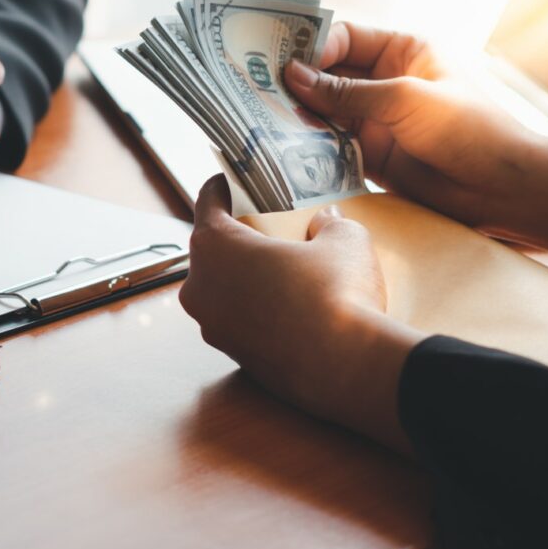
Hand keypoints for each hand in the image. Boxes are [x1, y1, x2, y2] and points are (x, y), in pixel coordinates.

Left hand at [180, 176, 424, 452]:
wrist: (347, 367)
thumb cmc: (337, 292)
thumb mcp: (344, 238)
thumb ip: (329, 223)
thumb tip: (326, 221)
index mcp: (214, 245)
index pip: (207, 201)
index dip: (222, 187)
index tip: (231, 182)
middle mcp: (200, 287)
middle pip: (210, 249)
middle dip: (234, 236)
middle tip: (264, 227)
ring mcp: (213, 328)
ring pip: (221, 289)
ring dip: (243, 278)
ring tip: (280, 270)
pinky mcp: (233, 358)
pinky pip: (238, 322)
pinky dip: (256, 311)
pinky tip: (289, 308)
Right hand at [285, 24, 536, 231]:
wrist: (502, 189)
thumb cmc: (468, 129)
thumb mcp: (406, 100)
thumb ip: (348, 92)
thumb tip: (293, 76)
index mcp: (403, 51)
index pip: (345, 36)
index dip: (313, 46)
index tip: (281, 60)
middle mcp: (385, 81)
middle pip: (329, 74)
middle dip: (296, 81)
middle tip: (255, 87)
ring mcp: (376, 119)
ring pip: (324, 111)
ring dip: (297, 115)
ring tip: (261, 119)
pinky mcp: (370, 155)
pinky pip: (330, 144)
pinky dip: (308, 146)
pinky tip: (281, 147)